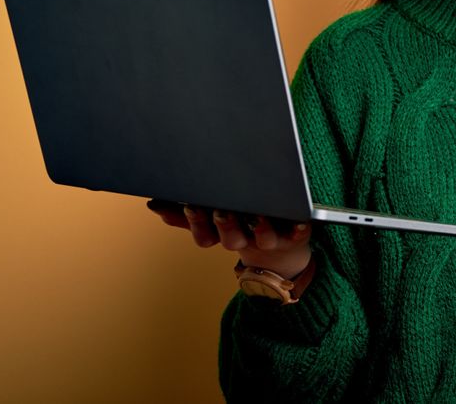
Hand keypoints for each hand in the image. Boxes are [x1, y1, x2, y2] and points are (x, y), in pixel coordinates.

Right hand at [147, 199, 312, 278]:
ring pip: (264, 238)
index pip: (204, 236)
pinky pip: (299, 234)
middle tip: (220, 209)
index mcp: (224, 235)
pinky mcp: (297, 236)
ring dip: (260, 229)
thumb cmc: (245, 225)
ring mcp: (272, 240)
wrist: (284, 251)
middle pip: (231, 239)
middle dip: (225, 225)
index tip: (192, 204)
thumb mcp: (214, 220)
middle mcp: (246, 241)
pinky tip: (301, 221)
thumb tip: (154, 204)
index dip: (197, 224)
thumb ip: (186, 214)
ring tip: (259, 216)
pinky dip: (300, 228)